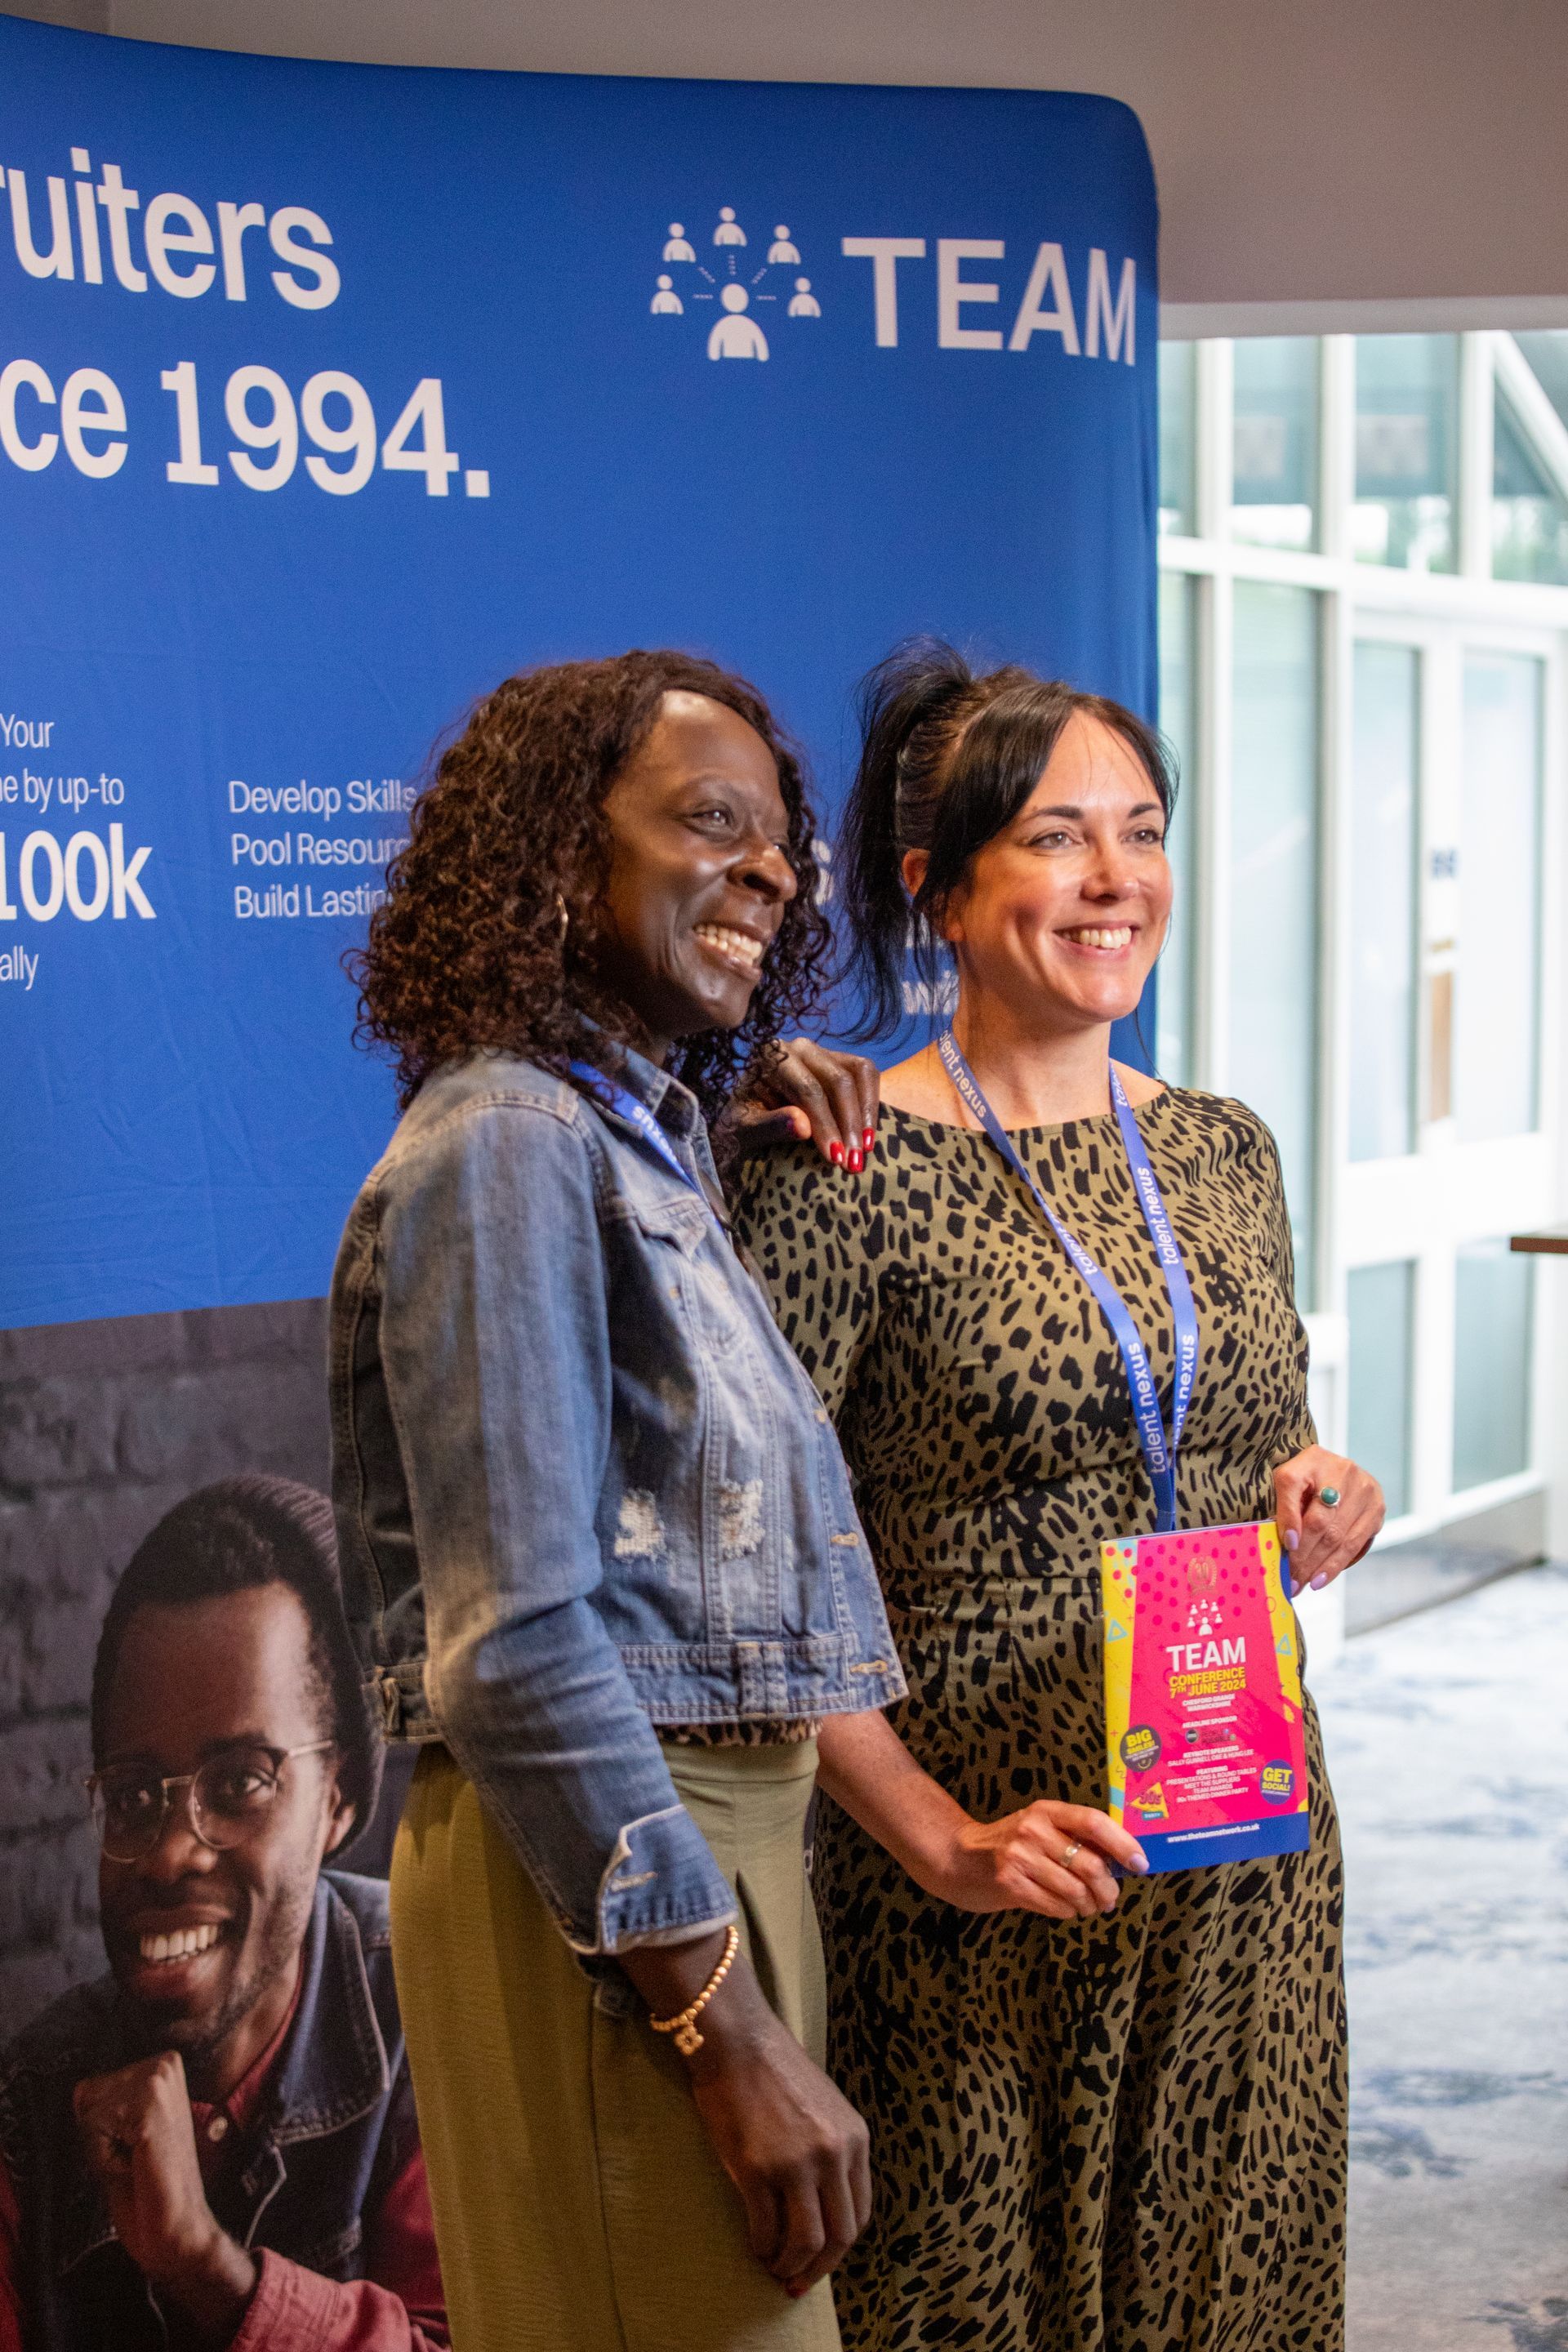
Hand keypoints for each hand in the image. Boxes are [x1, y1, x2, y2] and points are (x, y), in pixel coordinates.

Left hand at [74, 2053, 256, 2343]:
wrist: (178, 2228)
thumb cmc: (150, 2187)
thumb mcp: (124, 2133)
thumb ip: (105, 2105)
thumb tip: (80, 2091)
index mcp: (163, 2066)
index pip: (92, 2086)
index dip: (101, 2129)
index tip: (133, 2147)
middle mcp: (165, 2064)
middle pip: (88, 2094)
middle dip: (98, 2135)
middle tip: (134, 2157)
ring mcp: (160, 2080)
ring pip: (88, 2110)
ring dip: (100, 2148)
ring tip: (135, 2163)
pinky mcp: (149, 2104)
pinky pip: (93, 2128)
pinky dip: (103, 2158)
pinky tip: (134, 2167)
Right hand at [622, 1936, 869, 2296]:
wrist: (737, 2041)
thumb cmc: (775, 2070)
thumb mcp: (826, 2108)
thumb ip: (834, 2150)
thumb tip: (825, 2204)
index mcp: (855, 2139)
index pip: (860, 2213)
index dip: (841, 2247)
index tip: (821, 2261)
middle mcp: (833, 2154)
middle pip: (839, 2235)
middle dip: (819, 2267)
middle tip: (797, 2280)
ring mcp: (796, 2164)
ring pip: (806, 2241)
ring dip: (791, 2265)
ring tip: (775, 2268)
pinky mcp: (758, 2169)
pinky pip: (766, 2228)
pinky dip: (762, 2247)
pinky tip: (755, 2248)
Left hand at [725, 1037, 879, 1168]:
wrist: (748, 1116)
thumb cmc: (742, 1125)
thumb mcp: (744, 1131)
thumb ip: (769, 1126)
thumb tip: (803, 1126)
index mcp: (770, 1057)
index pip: (807, 1089)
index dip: (824, 1124)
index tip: (834, 1158)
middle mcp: (799, 1047)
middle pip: (838, 1081)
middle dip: (848, 1124)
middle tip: (853, 1163)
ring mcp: (823, 1051)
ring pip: (858, 1074)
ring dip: (865, 1115)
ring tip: (866, 1150)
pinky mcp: (841, 1061)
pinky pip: (867, 1074)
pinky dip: (871, 1103)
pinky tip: (870, 1135)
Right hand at [929, 1799, 1146, 1917]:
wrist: (957, 1858)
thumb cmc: (1009, 1844)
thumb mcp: (1038, 1827)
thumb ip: (1072, 1837)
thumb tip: (1121, 1861)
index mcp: (1046, 1810)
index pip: (1094, 1822)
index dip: (1122, 1844)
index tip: (1140, 1863)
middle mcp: (1033, 1830)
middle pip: (1090, 1865)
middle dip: (1109, 1889)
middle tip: (1110, 1899)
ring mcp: (1020, 1858)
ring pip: (1076, 1891)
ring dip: (1089, 1905)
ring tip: (1088, 1907)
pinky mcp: (1010, 1885)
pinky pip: (1057, 1906)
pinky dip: (1068, 1912)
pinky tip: (1065, 1908)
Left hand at [1272, 1446, 1383, 1594]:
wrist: (1330, 1466)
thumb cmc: (1304, 1478)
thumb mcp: (1286, 1482)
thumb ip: (1285, 1507)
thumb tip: (1290, 1542)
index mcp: (1315, 1461)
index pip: (1300, 1494)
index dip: (1292, 1523)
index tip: (1285, 1550)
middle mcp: (1345, 1472)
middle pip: (1323, 1524)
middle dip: (1304, 1557)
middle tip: (1289, 1580)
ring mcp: (1366, 1491)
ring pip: (1340, 1538)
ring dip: (1319, 1567)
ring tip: (1302, 1584)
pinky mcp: (1377, 1508)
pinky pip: (1356, 1544)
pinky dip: (1336, 1565)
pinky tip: (1320, 1579)